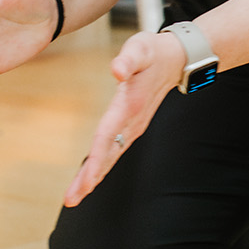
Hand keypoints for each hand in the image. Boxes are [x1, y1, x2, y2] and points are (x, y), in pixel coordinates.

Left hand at [65, 30, 184, 207]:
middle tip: (72, 199)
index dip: (97, 159)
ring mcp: (132, 127)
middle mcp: (131, 122)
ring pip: (110, 156)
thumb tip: (116, 70)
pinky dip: (100, 165)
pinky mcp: (131, 127)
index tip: (87, 180)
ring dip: (93, 177)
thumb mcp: (139, 48)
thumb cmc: (153, 52)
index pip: (108, 136)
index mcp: (129, 105)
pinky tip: (90, 178)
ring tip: (75, 196)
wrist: (176, 60)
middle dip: (90, 178)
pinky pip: (113, 150)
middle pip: (108, 154)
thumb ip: (127, 59)